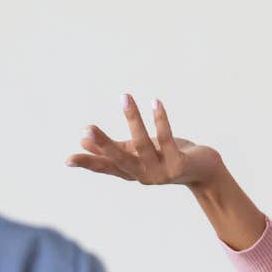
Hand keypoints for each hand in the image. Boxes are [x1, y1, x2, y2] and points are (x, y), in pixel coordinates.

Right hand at [66, 94, 224, 189]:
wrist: (203, 171)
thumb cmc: (166, 158)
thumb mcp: (137, 153)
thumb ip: (113, 148)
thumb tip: (81, 138)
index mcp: (131, 171)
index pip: (106, 167)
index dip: (88, 163)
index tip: (68, 160)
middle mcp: (143, 175)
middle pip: (121, 160)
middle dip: (104, 144)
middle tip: (86, 128)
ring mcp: (162, 172)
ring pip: (144, 144)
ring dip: (134, 119)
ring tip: (124, 97)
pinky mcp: (179, 165)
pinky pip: (167, 138)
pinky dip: (160, 119)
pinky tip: (155, 102)